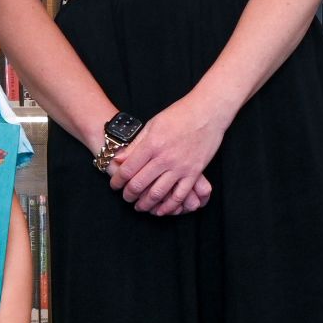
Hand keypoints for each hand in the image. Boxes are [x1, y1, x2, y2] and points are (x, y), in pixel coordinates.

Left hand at [109, 95, 226, 215]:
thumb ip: (135, 145)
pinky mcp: (194, 172)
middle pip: (139, 184)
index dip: (117, 181)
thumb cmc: (179, 114)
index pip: (128, 170)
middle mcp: (164, 158)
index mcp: (152, 144)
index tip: (114, 185)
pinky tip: (161, 210)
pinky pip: (180, 195)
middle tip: (125, 198)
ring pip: (158, 193)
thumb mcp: (152, 125)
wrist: (208, 112)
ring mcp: (180, 167)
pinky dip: (169, 206)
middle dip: (129, 195)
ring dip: (146, 204)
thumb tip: (118, 160)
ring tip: (140, 207)